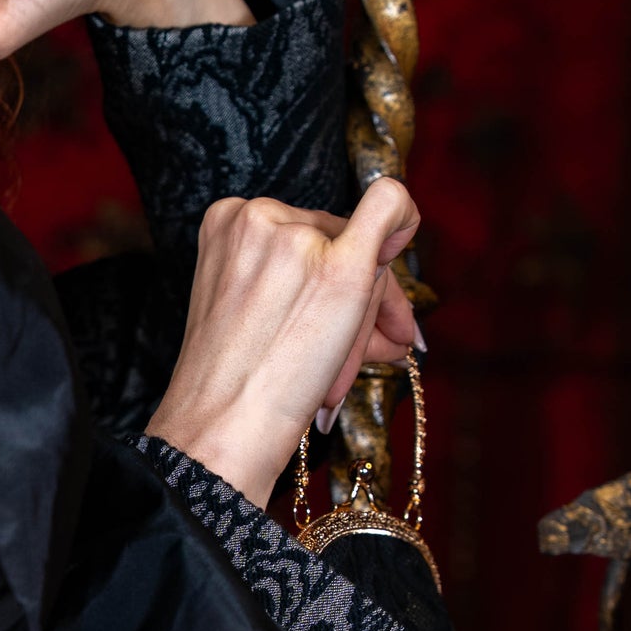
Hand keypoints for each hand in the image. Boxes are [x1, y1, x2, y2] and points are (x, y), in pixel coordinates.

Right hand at [146, 179, 422, 506]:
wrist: (222, 426)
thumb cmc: (233, 379)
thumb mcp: (246, 304)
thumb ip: (296, 272)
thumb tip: (379, 256)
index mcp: (226, 221)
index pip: (305, 233)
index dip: (333, 270)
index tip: (340, 316)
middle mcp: (258, 216)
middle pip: (337, 239)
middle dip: (362, 300)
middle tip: (377, 353)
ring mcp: (297, 238)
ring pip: (364, 251)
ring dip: (369, 316)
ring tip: (348, 376)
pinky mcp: (339, 266)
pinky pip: (388, 204)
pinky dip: (406, 217)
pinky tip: (409, 235)